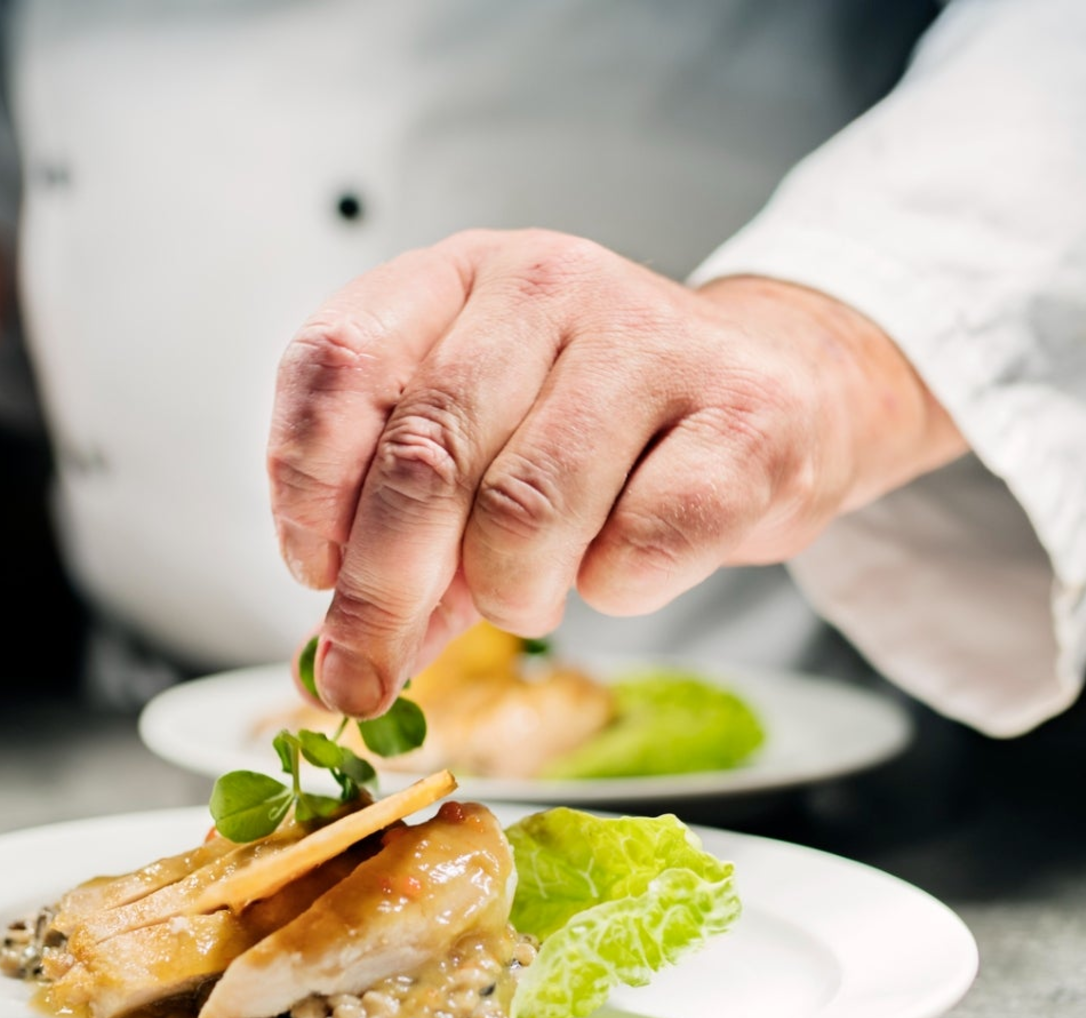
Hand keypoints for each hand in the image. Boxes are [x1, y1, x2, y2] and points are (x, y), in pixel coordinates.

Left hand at [268, 230, 965, 716]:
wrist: (782, 395)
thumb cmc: (605, 432)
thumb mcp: (479, 454)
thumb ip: (395, 544)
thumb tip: (328, 669)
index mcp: (457, 277)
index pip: (338, 361)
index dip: (304, 485)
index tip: (312, 570)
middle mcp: (548, 284)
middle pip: (424, 456)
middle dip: (382, 594)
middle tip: (364, 673)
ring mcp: (652, 340)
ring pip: (526, 512)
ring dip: (510, 593)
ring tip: (531, 589)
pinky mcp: (747, 415)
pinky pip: (638, 547)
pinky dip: (613, 590)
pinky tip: (622, 564)